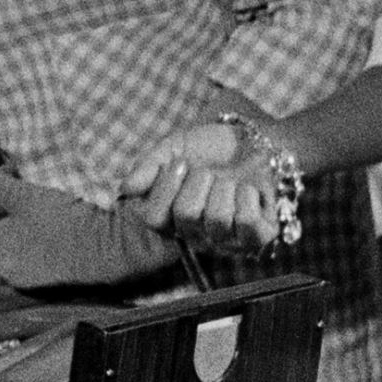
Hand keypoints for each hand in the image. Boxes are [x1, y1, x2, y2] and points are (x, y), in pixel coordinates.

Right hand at [116, 118, 286, 250]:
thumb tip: (125, 189)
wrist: (254, 141)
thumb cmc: (210, 149)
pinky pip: (247, 221)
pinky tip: (249, 192)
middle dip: (199, 181)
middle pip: (185, 214)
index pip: (153, 218)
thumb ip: (148, 167)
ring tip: (231, 182)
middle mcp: (195, 236)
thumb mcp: (173, 149)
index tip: (181, 162)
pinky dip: (248, 197)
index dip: (165, 187)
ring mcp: (226, 241)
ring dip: (226, 187)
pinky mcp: (257, 238)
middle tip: (210, 172)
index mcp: (170, 219)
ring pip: (218, 218)